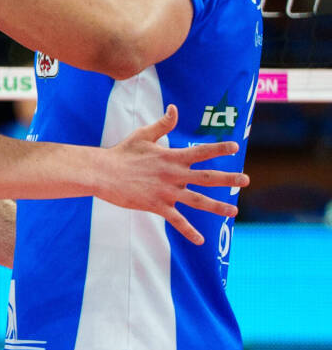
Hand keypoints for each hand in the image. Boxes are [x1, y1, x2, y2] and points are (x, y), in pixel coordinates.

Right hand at [99, 105, 246, 244]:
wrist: (103, 173)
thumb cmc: (122, 153)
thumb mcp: (143, 135)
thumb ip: (162, 125)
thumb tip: (174, 109)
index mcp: (172, 157)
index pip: (201, 152)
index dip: (219, 149)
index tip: (235, 147)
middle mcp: (174, 175)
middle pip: (208, 177)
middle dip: (229, 178)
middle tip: (246, 180)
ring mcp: (167, 192)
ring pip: (199, 200)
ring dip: (218, 206)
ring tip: (234, 211)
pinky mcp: (157, 206)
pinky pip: (177, 221)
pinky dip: (190, 232)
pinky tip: (201, 241)